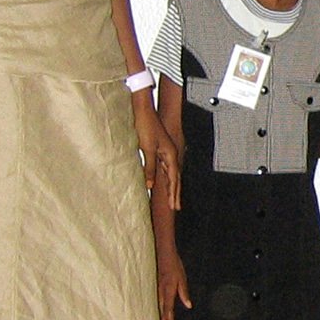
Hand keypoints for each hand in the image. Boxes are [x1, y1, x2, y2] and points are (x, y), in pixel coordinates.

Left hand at [134, 95, 179, 211]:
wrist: (142, 112)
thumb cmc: (146, 127)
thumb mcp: (146, 149)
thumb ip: (149, 167)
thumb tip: (149, 184)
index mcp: (170, 155)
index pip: (174, 179)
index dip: (174, 193)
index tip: (175, 206)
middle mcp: (170, 154)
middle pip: (175, 178)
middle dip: (175, 193)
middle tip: (176, 207)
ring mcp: (165, 152)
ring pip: (170, 174)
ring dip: (171, 187)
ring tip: (172, 198)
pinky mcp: (158, 150)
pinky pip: (164, 168)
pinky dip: (165, 178)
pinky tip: (162, 182)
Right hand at [156, 251, 190, 319]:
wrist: (163, 253)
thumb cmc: (174, 265)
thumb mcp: (182, 278)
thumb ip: (184, 293)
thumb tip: (189, 306)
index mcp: (168, 290)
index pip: (168, 309)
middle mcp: (161, 292)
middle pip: (162, 312)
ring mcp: (156, 290)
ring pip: (158, 308)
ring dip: (161, 319)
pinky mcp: (155, 288)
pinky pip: (156, 303)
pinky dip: (158, 311)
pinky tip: (158, 315)